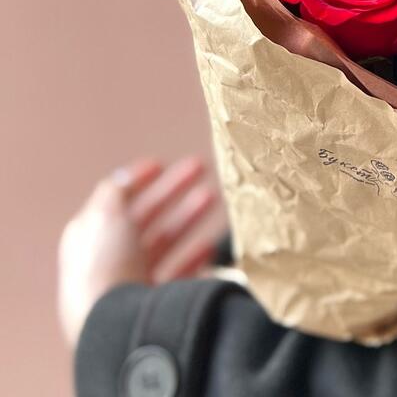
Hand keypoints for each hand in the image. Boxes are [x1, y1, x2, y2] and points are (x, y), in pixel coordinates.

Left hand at [57, 156, 219, 349]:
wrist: (116, 326)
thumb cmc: (106, 267)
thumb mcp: (105, 215)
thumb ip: (116, 190)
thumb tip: (124, 176)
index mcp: (89, 238)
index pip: (116, 201)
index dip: (138, 179)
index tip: (162, 163)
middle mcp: (108, 260)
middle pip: (145, 218)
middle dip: (173, 191)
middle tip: (200, 168)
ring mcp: (131, 282)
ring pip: (165, 241)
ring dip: (189, 217)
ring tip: (214, 197)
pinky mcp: (153, 303)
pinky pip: (179, 274)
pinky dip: (195, 257)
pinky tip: (211, 245)